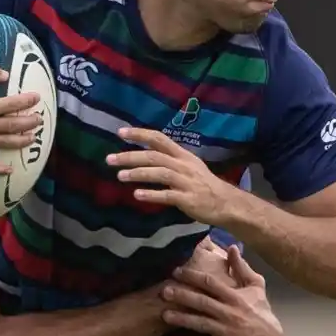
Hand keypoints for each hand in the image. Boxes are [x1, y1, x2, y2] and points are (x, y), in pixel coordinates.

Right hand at [0, 61, 41, 174]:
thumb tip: (4, 74)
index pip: (11, 105)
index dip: (26, 101)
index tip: (36, 98)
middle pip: (11, 126)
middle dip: (29, 123)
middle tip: (40, 119)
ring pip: (3, 143)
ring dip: (20, 142)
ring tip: (33, 138)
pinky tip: (9, 171)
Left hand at [107, 127, 232, 224]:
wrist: (226, 203)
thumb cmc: (203, 184)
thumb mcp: (188, 166)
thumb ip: (169, 160)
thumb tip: (145, 156)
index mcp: (182, 155)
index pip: (159, 139)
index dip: (139, 134)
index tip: (120, 132)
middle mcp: (183, 165)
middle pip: (154, 156)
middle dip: (130, 156)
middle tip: (109, 159)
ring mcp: (186, 182)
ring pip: (160, 173)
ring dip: (138, 174)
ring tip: (120, 176)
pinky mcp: (187, 199)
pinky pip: (167, 195)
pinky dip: (152, 195)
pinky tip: (137, 195)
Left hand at [161, 246, 281, 335]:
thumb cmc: (260, 310)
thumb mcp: (256, 286)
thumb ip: (242, 268)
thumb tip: (231, 246)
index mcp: (236, 297)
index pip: (211, 284)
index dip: (193, 276)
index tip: (176, 271)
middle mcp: (230, 314)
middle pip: (203, 303)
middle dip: (183, 296)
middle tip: (164, 291)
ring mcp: (226, 332)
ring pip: (201, 324)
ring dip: (182, 319)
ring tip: (164, 314)